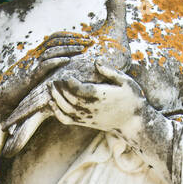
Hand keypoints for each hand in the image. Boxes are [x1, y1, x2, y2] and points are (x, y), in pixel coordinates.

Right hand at [0, 31, 92, 122]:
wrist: (3, 98)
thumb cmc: (20, 90)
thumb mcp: (38, 76)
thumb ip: (48, 69)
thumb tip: (66, 67)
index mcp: (38, 54)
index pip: (56, 38)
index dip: (71, 35)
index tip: (86, 38)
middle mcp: (35, 56)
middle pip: (56, 40)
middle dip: (74, 38)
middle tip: (90, 40)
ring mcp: (32, 65)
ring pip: (52, 51)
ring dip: (68, 48)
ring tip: (82, 49)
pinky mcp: (29, 76)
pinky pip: (43, 66)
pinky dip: (55, 62)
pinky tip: (66, 61)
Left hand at [51, 60, 173, 168]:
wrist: (132, 122)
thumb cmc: (131, 98)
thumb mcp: (126, 82)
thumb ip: (110, 71)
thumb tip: (96, 61)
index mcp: (101, 96)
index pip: (79, 90)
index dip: (70, 83)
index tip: (66, 75)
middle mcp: (91, 108)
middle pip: (69, 98)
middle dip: (59, 88)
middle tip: (53, 78)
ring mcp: (87, 117)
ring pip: (65, 109)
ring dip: (55, 98)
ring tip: (50, 87)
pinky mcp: (85, 123)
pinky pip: (66, 120)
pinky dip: (57, 112)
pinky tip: (52, 103)